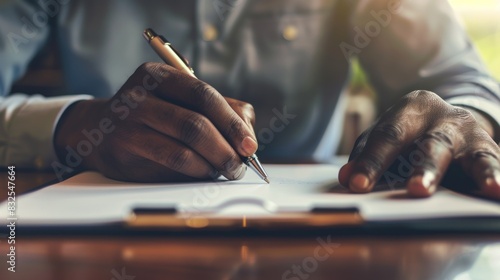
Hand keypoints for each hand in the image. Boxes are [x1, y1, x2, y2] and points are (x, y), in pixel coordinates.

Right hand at [54, 63, 257, 181]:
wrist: (98, 130)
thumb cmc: (153, 114)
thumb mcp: (182, 100)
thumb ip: (219, 109)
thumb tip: (248, 136)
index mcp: (160, 76)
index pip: (204, 95)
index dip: (231, 122)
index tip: (250, 144)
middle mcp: (140, 95)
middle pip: (195, 123)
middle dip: (226, 148)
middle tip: (240, 164)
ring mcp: (128, 122)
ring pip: (183, 147)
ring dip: (213, 163)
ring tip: (226, 170)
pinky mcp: (124, 149)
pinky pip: (170, 163)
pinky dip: (196, 171)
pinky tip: (205, 172)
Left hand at [339, 90, 499, 199]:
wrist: (451, 120)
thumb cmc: (411, 133)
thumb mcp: (388, 136)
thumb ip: (367, 154)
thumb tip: (347, 177)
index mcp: (411, 108)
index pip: (388, 135)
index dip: (372, 161)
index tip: (357, 185)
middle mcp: (441, 116)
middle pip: (429, 143)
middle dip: (422, 168)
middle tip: (415, 190)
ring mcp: (467, 131)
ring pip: (467, 156)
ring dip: (467, 177)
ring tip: (465, 190)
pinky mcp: (487, 146)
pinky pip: (492, 161)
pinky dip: (495, 176)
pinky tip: (496, 192)